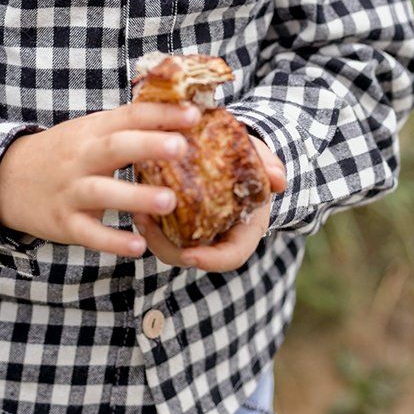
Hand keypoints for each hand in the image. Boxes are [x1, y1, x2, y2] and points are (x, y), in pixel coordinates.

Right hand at [0, 101, 200, 257]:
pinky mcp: (64, 223)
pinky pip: (90, 233)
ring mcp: (71, 191)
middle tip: (182, 147)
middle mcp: (81, 157)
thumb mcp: (89, 132)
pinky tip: (139, 246)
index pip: (129, 116)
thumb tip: (179, 117)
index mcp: (92, 131)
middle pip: (115, 147)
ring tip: (170, 201)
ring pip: (103, 192)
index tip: (195, 115)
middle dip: (148, 145)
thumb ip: (127, 127)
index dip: (161, 114)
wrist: (7, 180)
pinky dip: (113, 241)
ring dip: (136, 196)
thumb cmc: (64, 154)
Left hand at [133, 133, 284, 271]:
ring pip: (170, 248)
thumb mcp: (261, 157)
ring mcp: (196, 232)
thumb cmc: (248, 158)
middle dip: (167, 247)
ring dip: (151, 235)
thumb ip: (269, 165)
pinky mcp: (177, 221)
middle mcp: (218, 237)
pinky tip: (135, 201)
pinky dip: (148, 222)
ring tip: (137, 212)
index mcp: (245, 229)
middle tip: (148, 223)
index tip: (190, 255)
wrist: (233, 153)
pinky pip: (160, 231)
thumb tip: (278, 179)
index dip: (211, 260)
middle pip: (190, 257)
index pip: (230, 257)